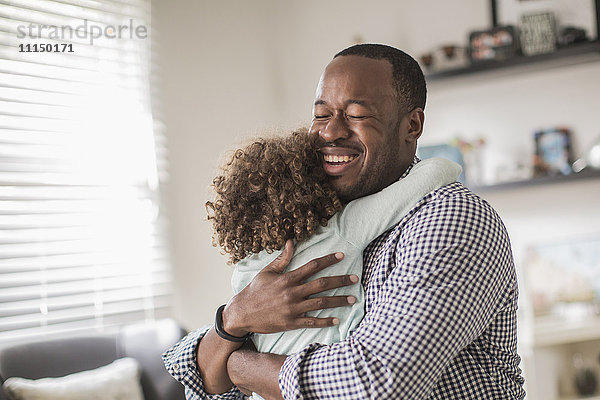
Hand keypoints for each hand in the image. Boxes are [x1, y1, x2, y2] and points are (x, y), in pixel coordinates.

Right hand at [222, 240, 358, 335]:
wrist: (242, 313)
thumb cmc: (254, 290)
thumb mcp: (267, 272)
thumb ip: (282, 258)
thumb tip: (291, 241)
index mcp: (288, 278)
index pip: (313, 266)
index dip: (328, 260)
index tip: (341, 255)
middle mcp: (293, 293)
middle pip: (322, 284)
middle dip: (340, 281)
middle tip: (355, 278)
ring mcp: (293, 309)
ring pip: (321, 303)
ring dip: (339, 301)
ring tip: (353, 299)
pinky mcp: (291, 322)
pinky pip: (312, 321)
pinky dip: (325, 321)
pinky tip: (337, 319)